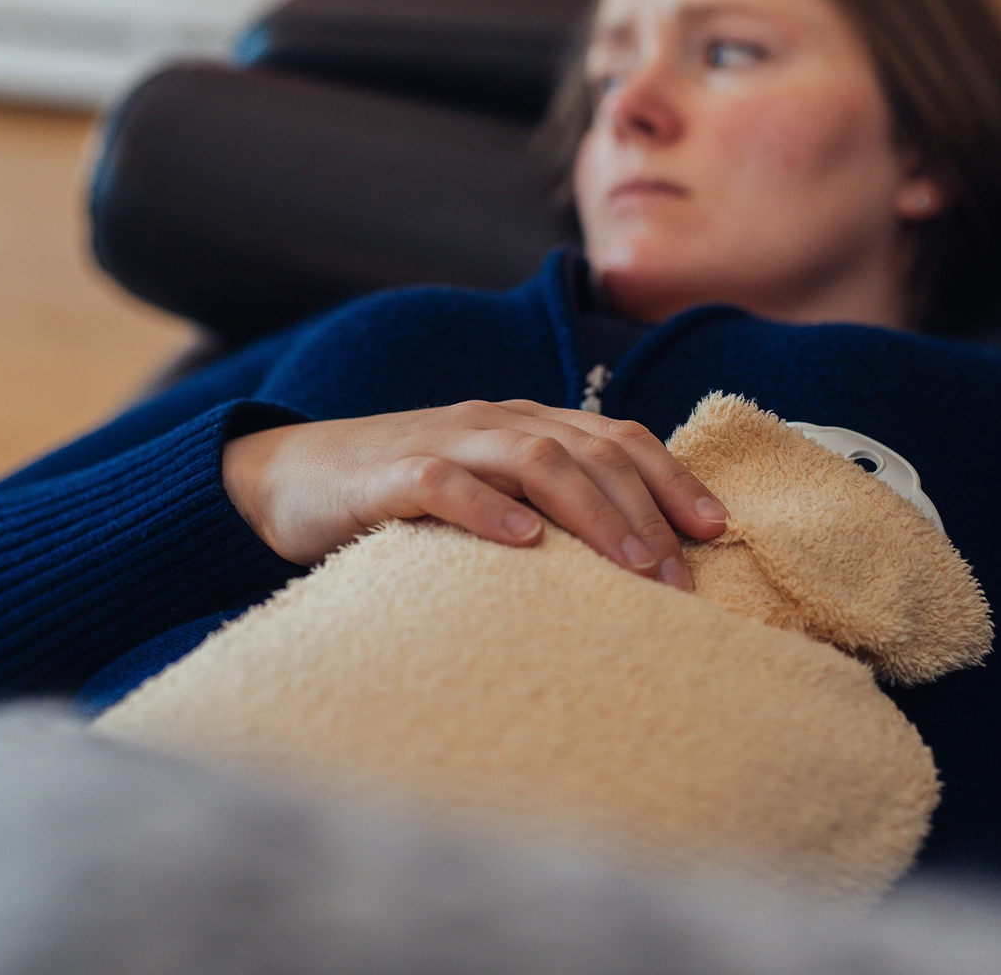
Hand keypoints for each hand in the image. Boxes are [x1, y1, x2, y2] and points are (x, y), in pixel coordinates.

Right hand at [222, 400, 729, 588]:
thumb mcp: (484, 494)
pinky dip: (490, 511)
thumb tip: (632, 562)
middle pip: (589, 451)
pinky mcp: (388, 476)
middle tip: (681, 579)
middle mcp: (493, 422)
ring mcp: (442, 442)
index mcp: (523, 424)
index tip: (716, 530)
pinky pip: (446, 485)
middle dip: (646, 512)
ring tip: (632, 567)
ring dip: (592, 514)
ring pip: (534, 460)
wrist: (285, 479)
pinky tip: (525, 545)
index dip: (671, 479)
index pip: (616, 437)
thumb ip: (544, 510)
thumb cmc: (399, 499)